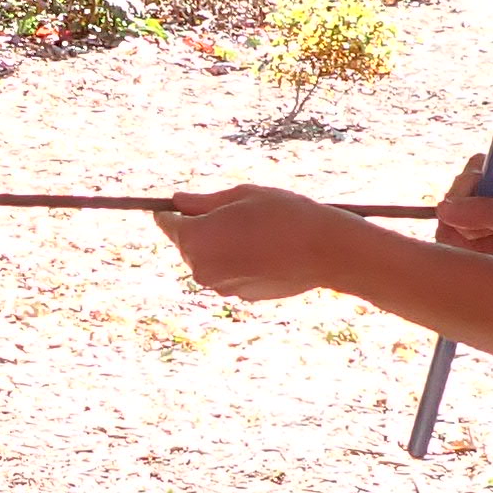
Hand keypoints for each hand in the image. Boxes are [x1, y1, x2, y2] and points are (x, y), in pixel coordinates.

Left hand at [153, 184, 350, 300]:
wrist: (324, 251)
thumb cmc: (283, 214)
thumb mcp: (242, 196)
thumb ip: (203, 201)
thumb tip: (176, 201)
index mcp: (196, 238)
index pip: (167, 223)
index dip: (173, 211)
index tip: (180, 205)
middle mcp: (201, 267)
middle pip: (188, 243)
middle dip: (202, 228)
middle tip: (236, 214)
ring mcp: (220, 286)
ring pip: (210, 260)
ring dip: (222, 246)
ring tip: (256, 231)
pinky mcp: (240, 296)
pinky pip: (230, 274)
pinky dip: (238, 263)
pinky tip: (265, 251)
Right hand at [435, 155, 492, 267]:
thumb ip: (484, 210)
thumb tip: (443, 209)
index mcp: (489, 174)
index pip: (462, 181)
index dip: (469, 203)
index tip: (489, 218)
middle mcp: (475, 192)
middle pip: (447, 210)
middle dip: (470, 229)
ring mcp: (468, 217)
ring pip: (445, 233)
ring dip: (471, 246)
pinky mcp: (465, 240)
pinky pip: (450, 249)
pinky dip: (470, 257)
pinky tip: (492, 254)